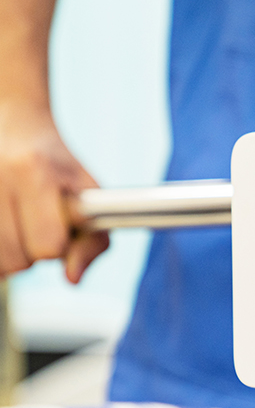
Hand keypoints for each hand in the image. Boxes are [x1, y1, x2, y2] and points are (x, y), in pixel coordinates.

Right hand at [0, 99, 106, 282]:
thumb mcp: (88, 199)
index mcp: (34, 171)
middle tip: (32, 224)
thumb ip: (92, 243)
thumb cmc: (58, 170)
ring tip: (15, 225)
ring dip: (8, 253)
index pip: (49, 245)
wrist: (12, 127)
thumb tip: (72, 279)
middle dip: (30, 252)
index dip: (58, 244)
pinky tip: (3, 229)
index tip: (58, 225)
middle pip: (16, 261)